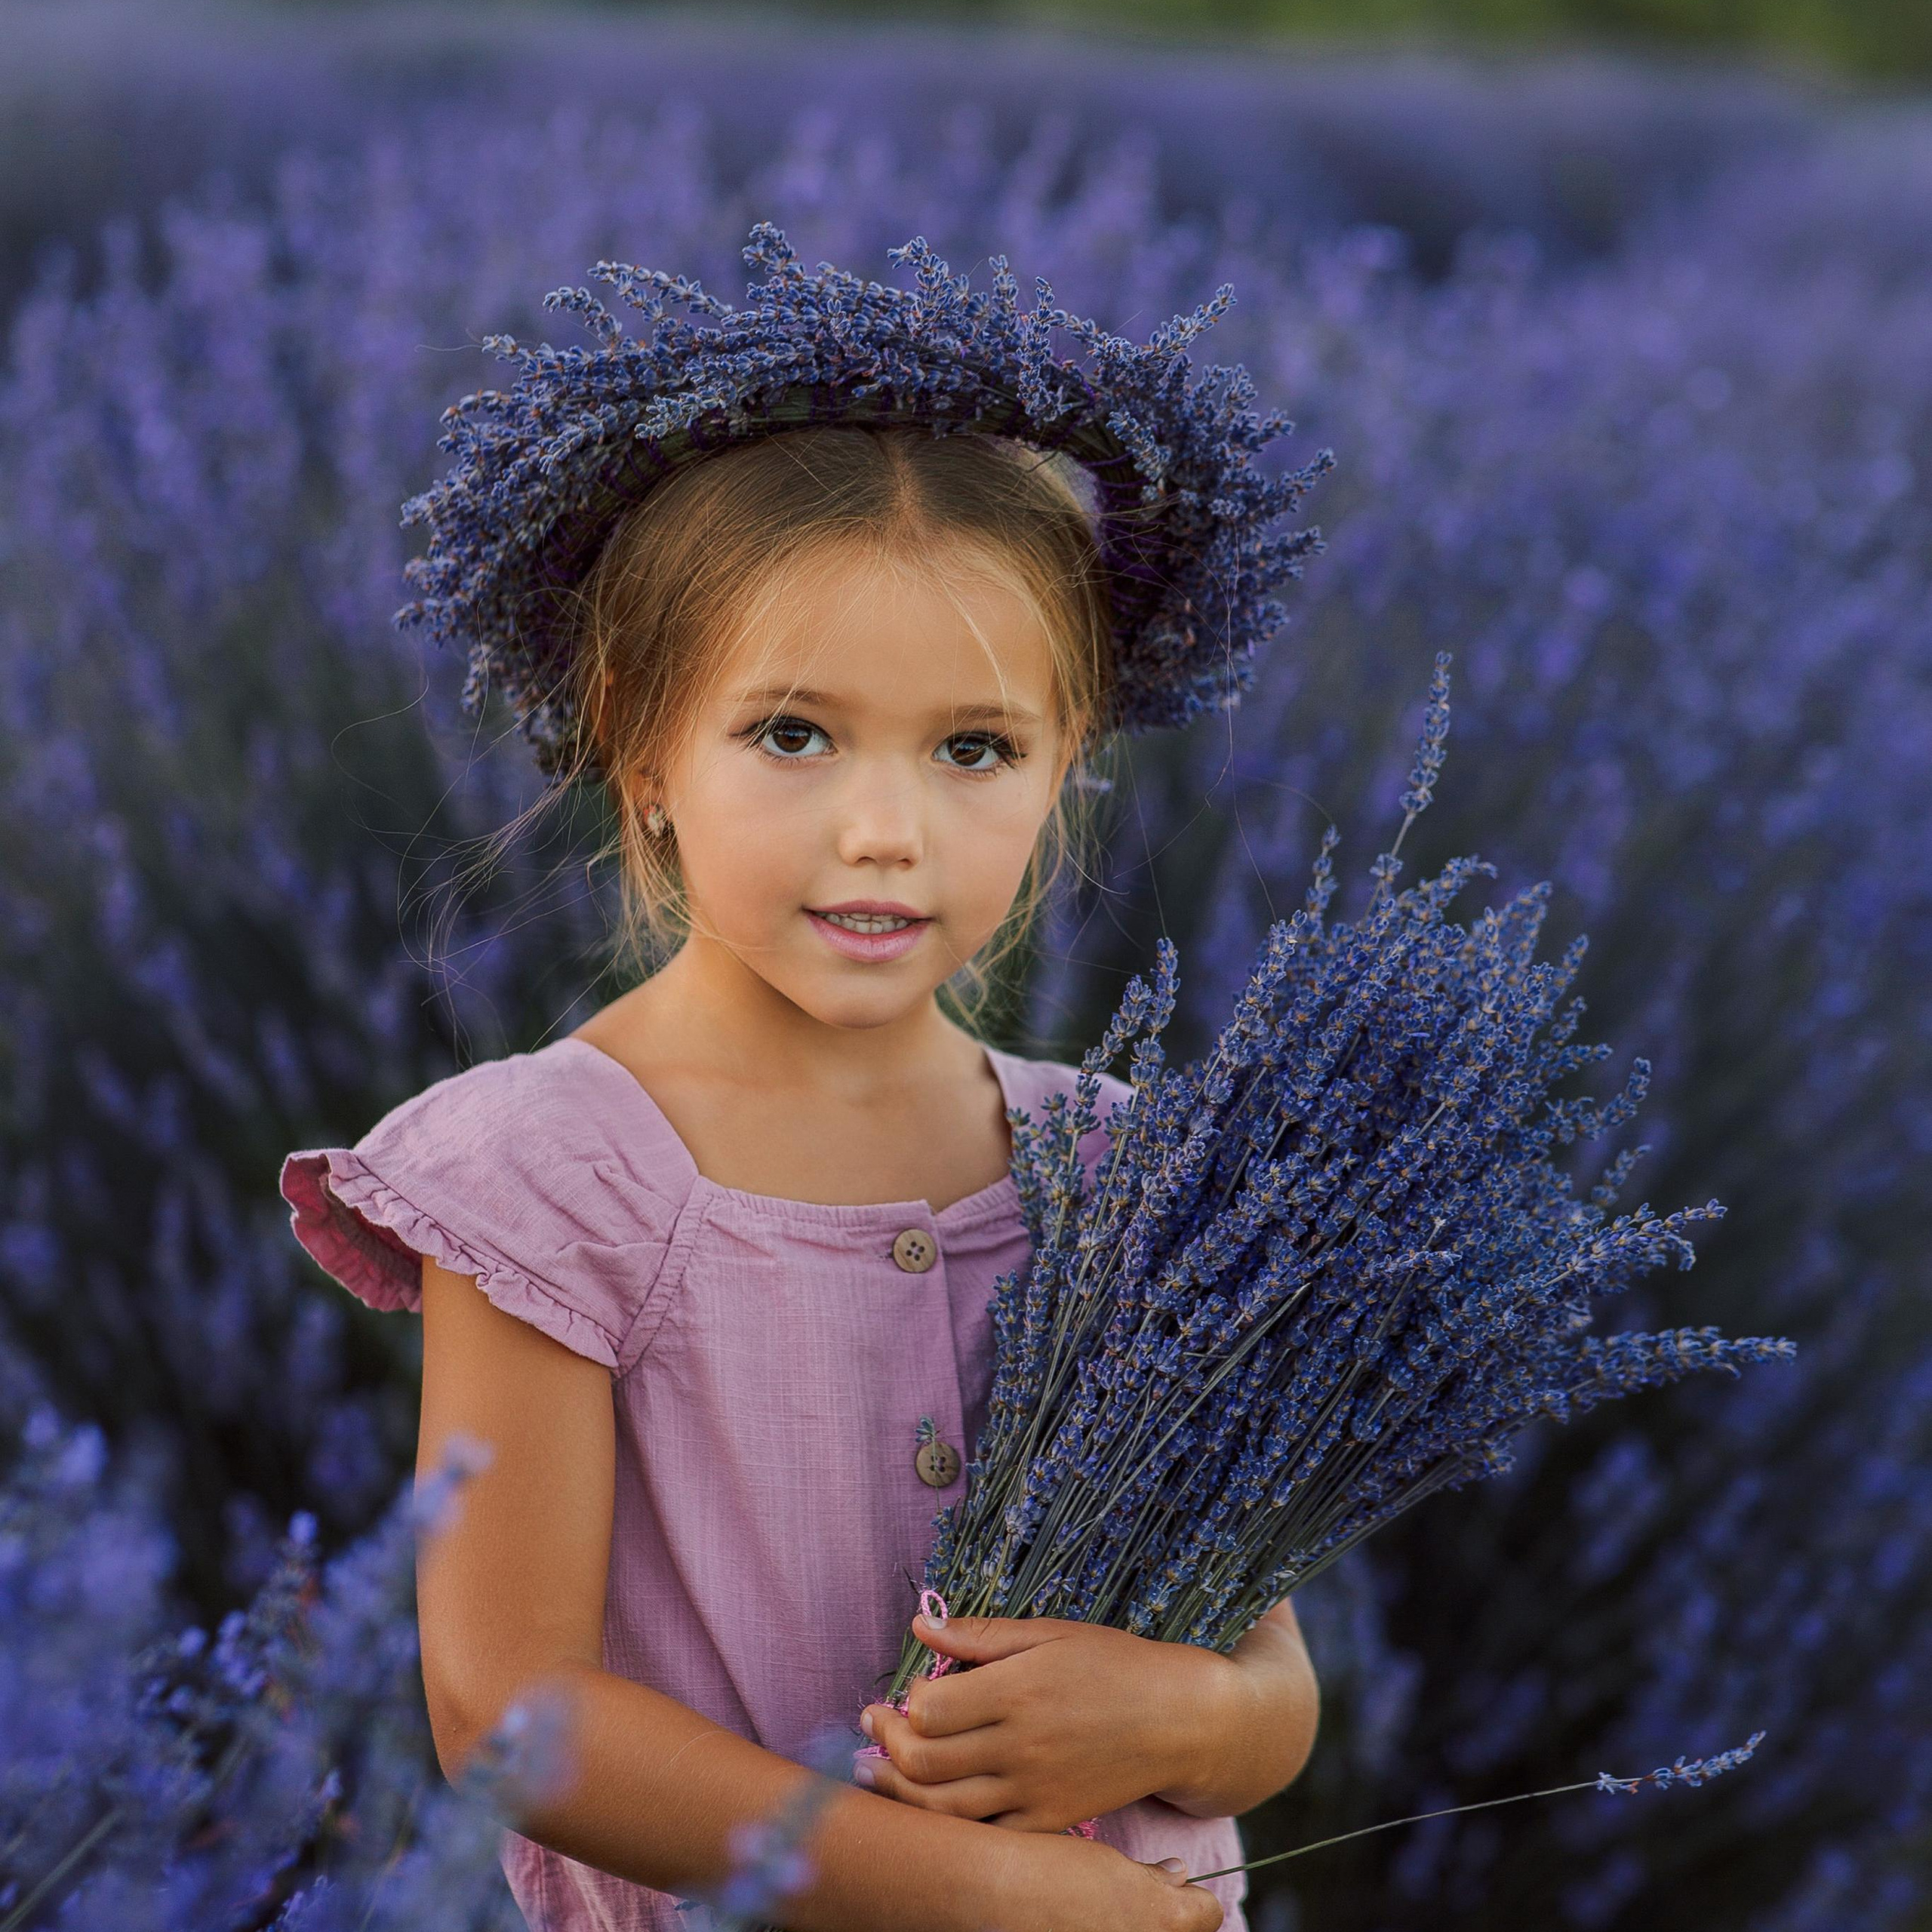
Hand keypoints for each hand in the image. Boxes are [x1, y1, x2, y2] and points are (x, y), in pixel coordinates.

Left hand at [858, 1611, 1238, 1832]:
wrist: (1179, 1721)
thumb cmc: (1114, 1665)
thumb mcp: (1050, 1633)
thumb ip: (982, 1636)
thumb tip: (919, 1627)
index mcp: (1019, 1689)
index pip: (928, 1709)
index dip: (905, 1702)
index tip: (905, 1691)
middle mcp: (1021, 1745)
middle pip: (925, 1761)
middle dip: (886, 1745)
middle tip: (873, 1725)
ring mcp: (1034, 1790)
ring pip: (943, 1808)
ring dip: (899, 1789)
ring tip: (877, 1768)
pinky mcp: (1048, 1821)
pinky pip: (984, 1835)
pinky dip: (948, 1823)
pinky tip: (931, 1802)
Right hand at [994, 1827, 1224, 1931]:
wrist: (993, 1892)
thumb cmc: (1049, 1867)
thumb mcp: (1108, 1862)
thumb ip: (1152, 1878)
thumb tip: (1178, 1874)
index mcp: (1163, 1921)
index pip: (1207, 1913)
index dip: (1189, 1898)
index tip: (1174, 1888)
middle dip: (1161, 1918)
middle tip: (1130, 1900)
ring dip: (1129, 1929)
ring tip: (1095, 1911)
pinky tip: (1075, 1925)